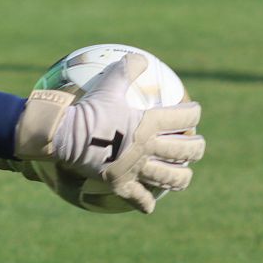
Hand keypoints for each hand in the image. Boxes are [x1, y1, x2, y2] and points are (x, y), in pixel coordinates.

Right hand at [14, 54, 205, 212]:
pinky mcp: (122, 185)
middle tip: (196, 143)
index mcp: (150, 124)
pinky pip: (140, 199)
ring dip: (181, 177)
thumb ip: (126, 70)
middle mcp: (149, 148)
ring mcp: (137, 169)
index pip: (185, 118)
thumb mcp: (108, 83)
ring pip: (171, 178)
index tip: (194, 112)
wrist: (65, 135)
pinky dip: (146, 202)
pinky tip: (149, 205)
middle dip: (197, 146)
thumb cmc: (88, 108)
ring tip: (183, 174)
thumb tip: (140, 57)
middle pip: (187, 151)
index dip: (193, 113)